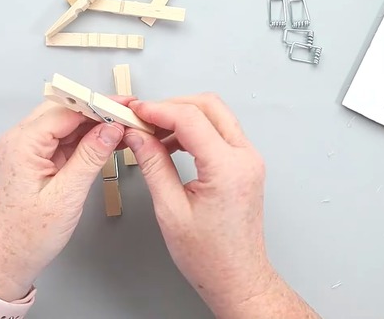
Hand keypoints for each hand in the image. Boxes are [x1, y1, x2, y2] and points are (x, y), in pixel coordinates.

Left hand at [0, 100, 126, 301]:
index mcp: (22, 144)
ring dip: (92, 126)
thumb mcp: (67, 196)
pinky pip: (61, 141)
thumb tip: (111, 129)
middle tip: (127, 114)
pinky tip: (104, 143)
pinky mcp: (33, 160)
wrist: (8, 259)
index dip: (99, 106)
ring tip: (122, 129)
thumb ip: (90, 157)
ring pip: (64, 125)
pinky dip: (83, 141)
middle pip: (64, 112)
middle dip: (97, 112)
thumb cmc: (29, 235)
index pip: (66, 111)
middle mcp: (19, 141)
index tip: (124, 106)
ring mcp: (24, 149)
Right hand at [123, 94, 318, 318]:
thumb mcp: (170, 210)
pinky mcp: (244, 165)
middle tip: (142, 118)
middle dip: (171, 105)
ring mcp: (248, 159)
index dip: (157, 110)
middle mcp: (244, 158)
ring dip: (182, 116)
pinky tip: (170, 144)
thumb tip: (137, 137)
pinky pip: (219, 132)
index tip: (134, 113)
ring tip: (151, 133)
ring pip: (215, 115)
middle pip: (207, 106)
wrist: (237, 277)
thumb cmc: (209, 256)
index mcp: (228, 168)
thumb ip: (153, 165)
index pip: (190, 118)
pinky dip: (193, 130)